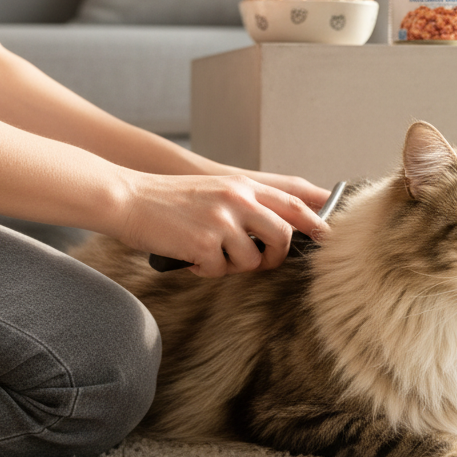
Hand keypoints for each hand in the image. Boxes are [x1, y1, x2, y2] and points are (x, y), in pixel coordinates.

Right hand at [112, 172, 330, 277]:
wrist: (129, 198)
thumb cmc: (171, 200)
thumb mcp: (217, 190)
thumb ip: (246, 203)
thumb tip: (278, 231)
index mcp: (243, 185)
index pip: (293, 203)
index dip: (315, 222)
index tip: (327, 237)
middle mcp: (238, 200)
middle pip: (282, 236)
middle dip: (276, 257)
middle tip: (262, 264)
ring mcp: (222, 222)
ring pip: (252, 260)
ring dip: (234, 266)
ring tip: (212, 256)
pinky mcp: (204, 244)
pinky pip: (220, 270)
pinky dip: (207, 271)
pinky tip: (192, 259)